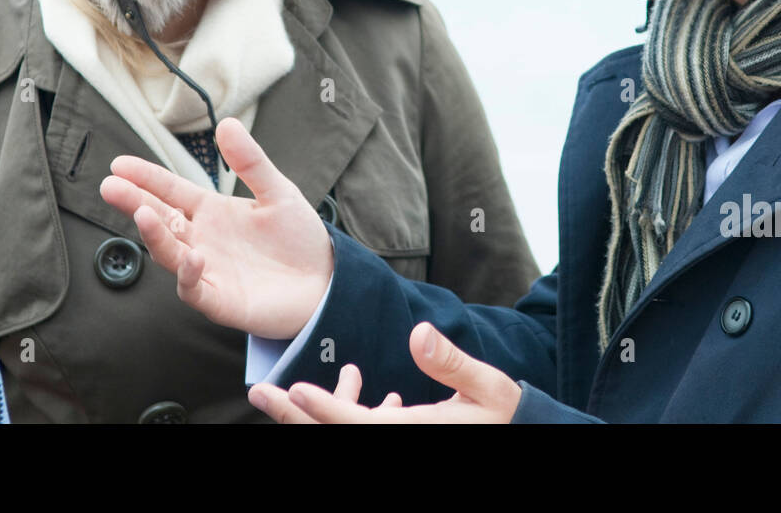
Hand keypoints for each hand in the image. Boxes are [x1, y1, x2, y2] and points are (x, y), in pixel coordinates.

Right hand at [100, 117, 332, 338]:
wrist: (326, 281)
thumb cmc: (299, 238)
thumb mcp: (278, 192)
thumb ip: (250, 162)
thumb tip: (227, 123)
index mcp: (212, 212)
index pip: (170, 191)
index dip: (146, 178)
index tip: (119, 164)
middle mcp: (202, 239)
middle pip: (161, 219)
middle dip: (135, 202)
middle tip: (110, 186)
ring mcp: (207, 270)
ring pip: (170, 253)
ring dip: (156, 235)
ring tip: (144, 214)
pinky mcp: (219, 299)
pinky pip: (193, 289)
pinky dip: (188, 274)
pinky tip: (193, 256)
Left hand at [249, 322, 521, 422]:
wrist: (519, 437)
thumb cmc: (504, 415)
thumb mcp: (487, 386)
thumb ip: (450, 362)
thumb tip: (417, 333)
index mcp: (415, 433)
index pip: (357, 425)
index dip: (322, 408)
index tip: (292, 388)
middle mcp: (397, 445)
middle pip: (334, 436)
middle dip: (293, 416)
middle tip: (261, 392)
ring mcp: (395, 447)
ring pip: (341, 435)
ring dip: (315, 414)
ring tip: (292, 390)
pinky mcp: (400, 442)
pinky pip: (361, 431)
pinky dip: (348, 413)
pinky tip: (360, 388)